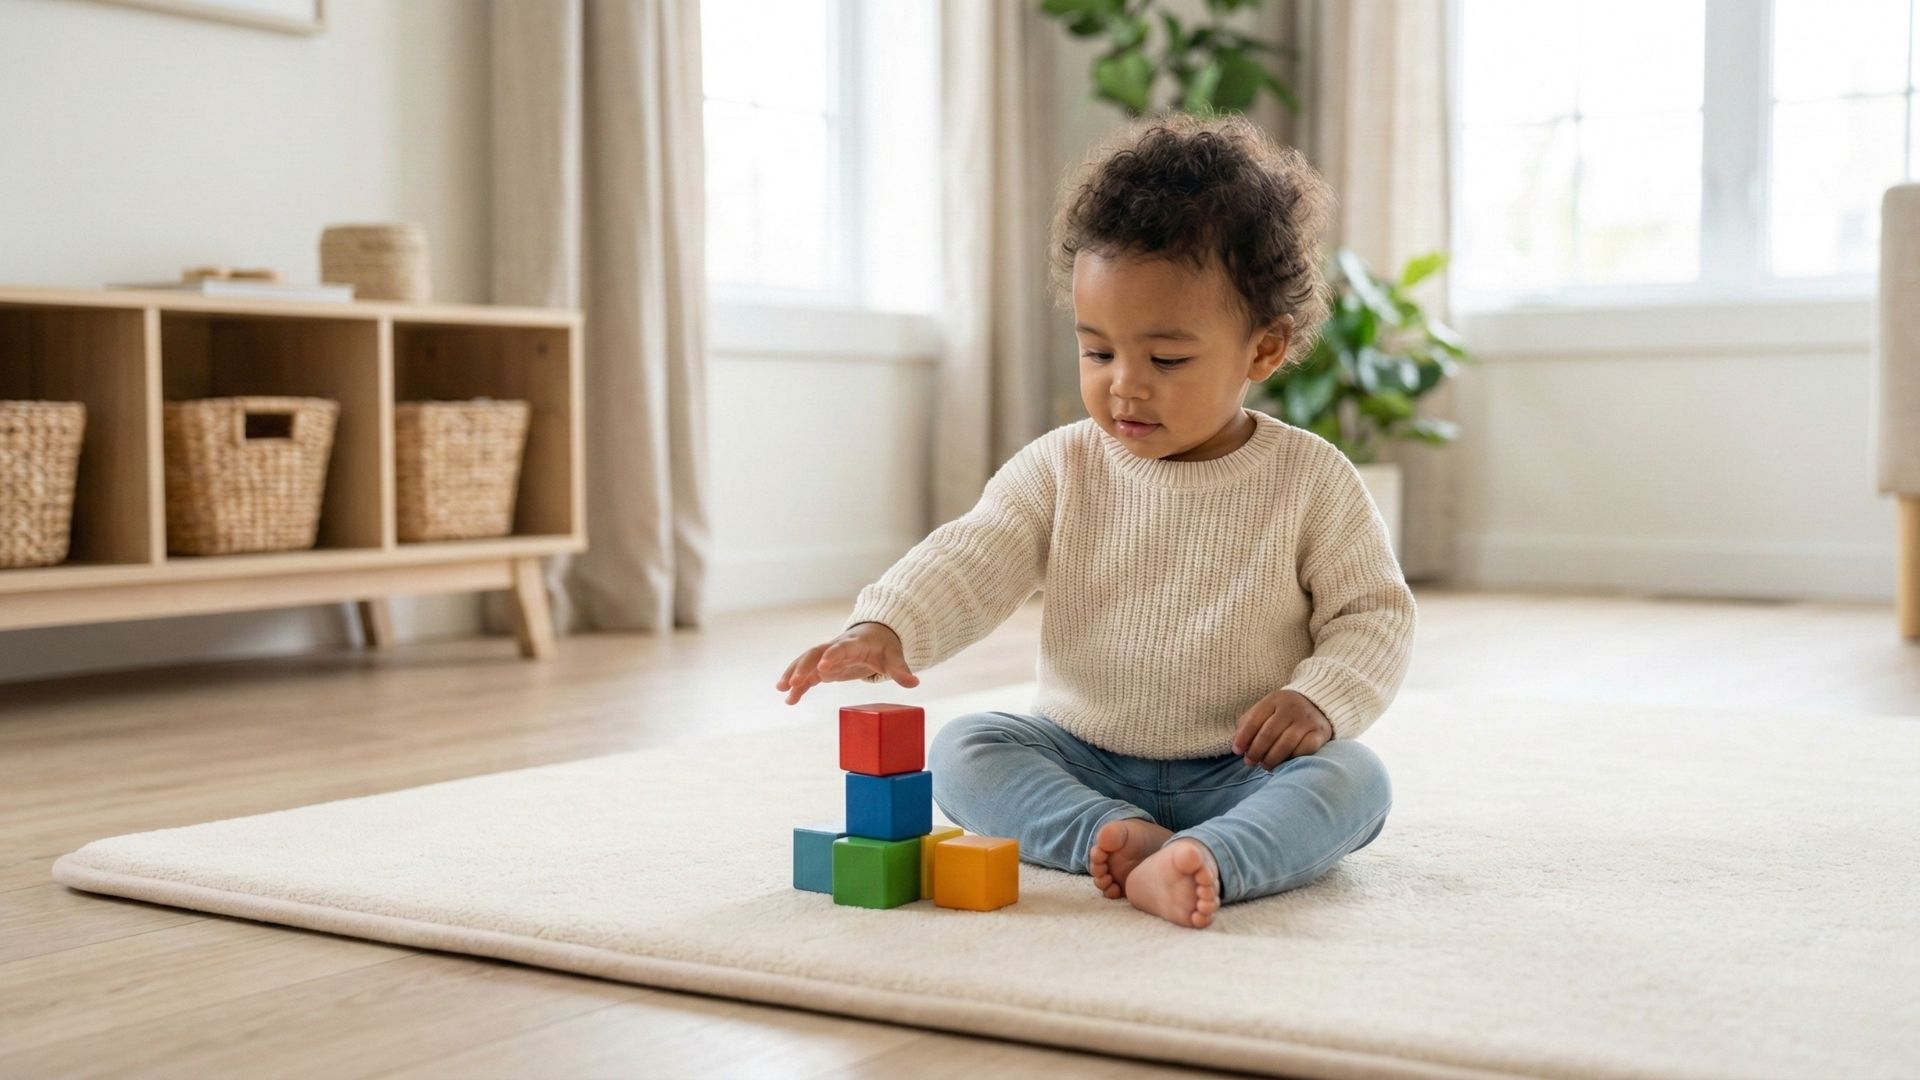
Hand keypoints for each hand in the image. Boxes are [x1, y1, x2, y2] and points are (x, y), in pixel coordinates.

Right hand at [776, 621, 919, 704]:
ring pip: (806, 661)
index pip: (841, 648)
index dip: (832, 656)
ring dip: (793, 673)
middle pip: (816, 653)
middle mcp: (836, 647)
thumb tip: (914, 683)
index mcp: (854, 644)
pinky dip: (798, 685)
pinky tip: (789, 699)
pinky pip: (807, 674)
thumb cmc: (884, 647)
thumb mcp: (894, 657)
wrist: (874, 635)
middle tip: (792, 681)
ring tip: (781, 689)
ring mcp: (827, 656)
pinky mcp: (824, 666)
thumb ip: (900, 670)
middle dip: (803, 666)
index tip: (823, 667)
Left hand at [1230, 689, 1332, 768]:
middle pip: (1268, 734)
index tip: (1237, 751)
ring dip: (1271, 759)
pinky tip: (1286, 762)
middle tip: (1250, 762)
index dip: (1243, 738)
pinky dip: (1292, 758)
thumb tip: (1238, 746)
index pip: (1254, 720)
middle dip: (1256, 751)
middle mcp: (1292, 707)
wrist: (1318, 704)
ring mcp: (1307, 719)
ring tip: (1265, 765)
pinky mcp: (1320, 732)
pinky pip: (1304, 750)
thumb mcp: (1265, 710)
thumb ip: (1249, 724)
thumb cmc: (1283, 712)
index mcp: (1274, 699)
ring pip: (1285, 744)